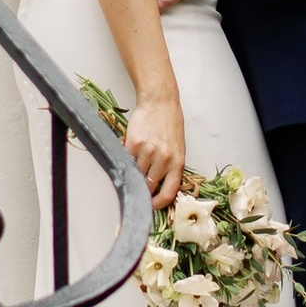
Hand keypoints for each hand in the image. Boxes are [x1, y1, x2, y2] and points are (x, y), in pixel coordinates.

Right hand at [125, 89, 183, 205]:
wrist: (159, 101)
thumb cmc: (170, 124)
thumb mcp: (178, 148)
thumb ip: (170, 168)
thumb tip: (158, 187)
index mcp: (177, 163)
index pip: (167, 193)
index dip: (158, 204)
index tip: (152, 205)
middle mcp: (163, 159)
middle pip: (149, 186)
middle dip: (144, 187)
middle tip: (141, 183)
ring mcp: (147, 152)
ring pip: (136, 173)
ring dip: (135, 171)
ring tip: (138, 161)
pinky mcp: (133, 144)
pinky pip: (127, 160)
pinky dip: (127, 159)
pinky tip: (133, 151)